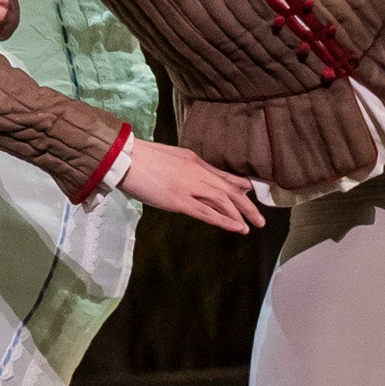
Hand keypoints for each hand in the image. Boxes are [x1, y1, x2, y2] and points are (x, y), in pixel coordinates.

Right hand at [119, 138, 268, 234]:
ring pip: (222, 201)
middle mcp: (196, 172)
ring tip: (252, 226)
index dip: (238, 186)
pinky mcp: (178, 200)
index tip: (250, 193)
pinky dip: (224, 220)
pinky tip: (236, 228)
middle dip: (247, 205)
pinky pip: (206, 212)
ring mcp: (189, 186)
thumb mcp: (171, 157)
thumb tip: (196, 172)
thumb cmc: (140, 158)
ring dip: (240, 214)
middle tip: (260, 219)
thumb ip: (186, 166)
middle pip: (229, 190)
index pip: (222, 175)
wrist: (124, 158)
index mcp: (193, 161)